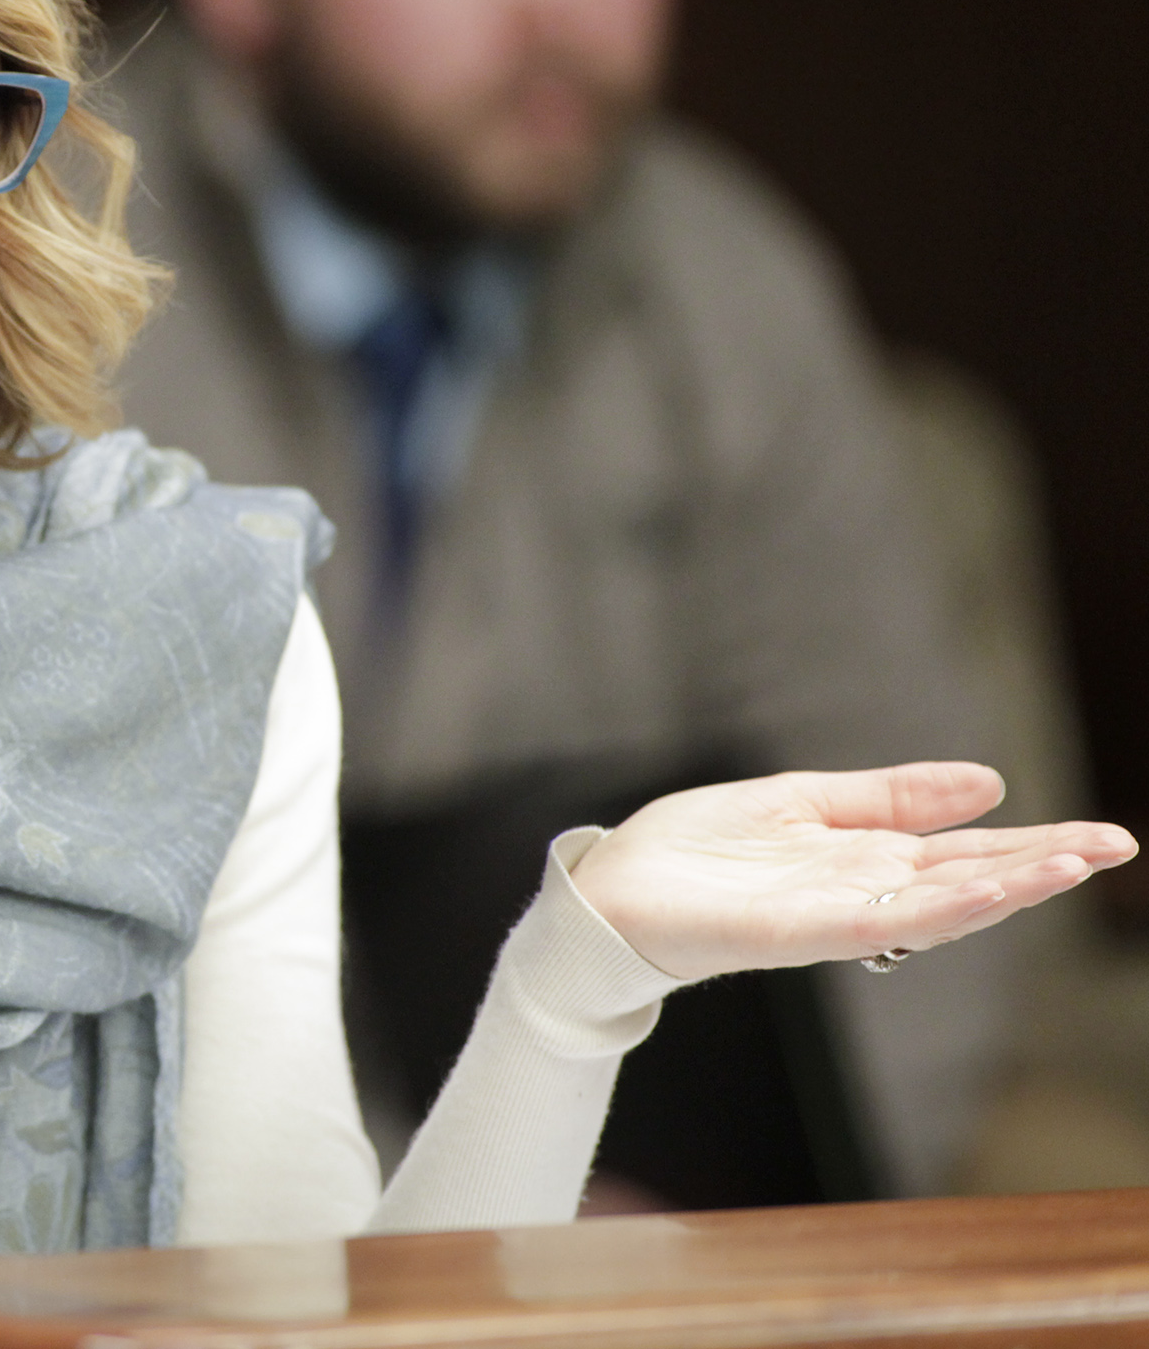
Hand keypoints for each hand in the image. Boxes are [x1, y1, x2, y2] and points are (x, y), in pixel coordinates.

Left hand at [568, 762, 1136, 982]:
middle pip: (967, 881)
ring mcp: (834, 917)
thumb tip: (987, 782)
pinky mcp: (797, 932)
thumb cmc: (695, 851)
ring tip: (1067, 864)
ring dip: (1004, 886)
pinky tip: (980, 888)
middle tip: (1115, 847)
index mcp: (864, 862)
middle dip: (1041, 866)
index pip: (965, 854)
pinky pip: (878, 921)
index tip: (1101, 837)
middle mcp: (861, 895)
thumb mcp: (801, 801)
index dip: (1033, 845)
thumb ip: (889, 796)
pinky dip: (932, 906)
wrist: (615, 888)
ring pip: (937, 906)